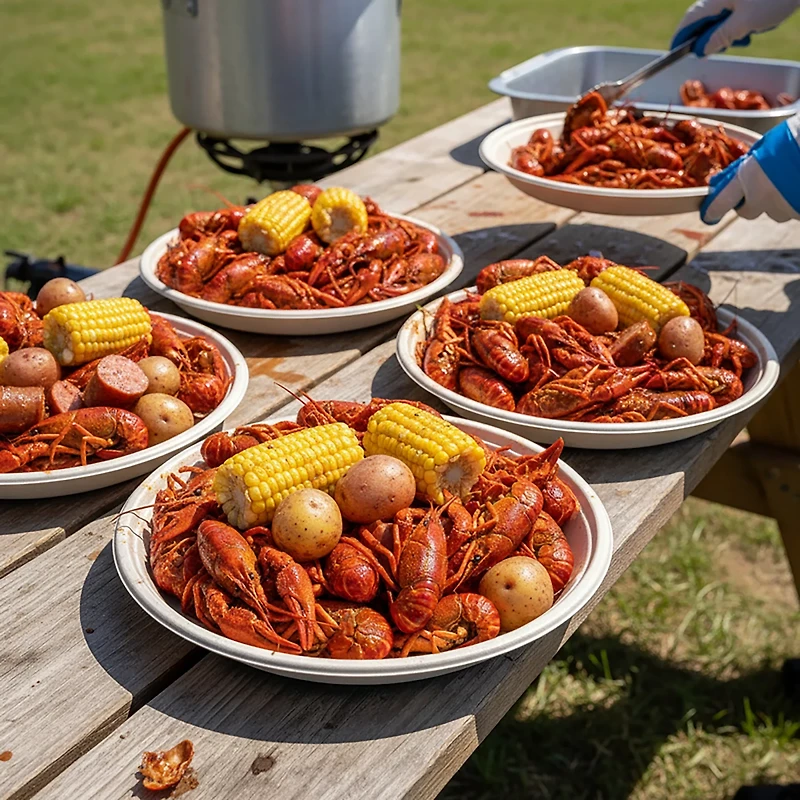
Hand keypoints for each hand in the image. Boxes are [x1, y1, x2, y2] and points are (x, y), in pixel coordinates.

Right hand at [671, 0, 798, 55]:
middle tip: (723, 48)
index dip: (680, 39)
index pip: (689, 21)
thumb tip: (700, 50)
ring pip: (721, 19)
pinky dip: (741, 24)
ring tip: (747, 35)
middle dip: (711, 38)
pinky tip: (755, 26)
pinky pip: (736, 13)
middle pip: (705, 21)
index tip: (674, 55)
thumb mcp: (745, 23)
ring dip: (729, 32)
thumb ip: (719, 37)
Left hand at [701, 115, 799, 223]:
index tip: (709, 215)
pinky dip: (796, 201)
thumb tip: (735, 177)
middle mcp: (764, 197)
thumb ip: (750, 166)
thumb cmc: (798, 134)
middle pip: (747, 212)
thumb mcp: (767, 144)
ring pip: (775, 211)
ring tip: (791, 178)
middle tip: (761, 186)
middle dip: (751, 202)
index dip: (712, 210)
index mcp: (749, 177)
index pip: (720, 203)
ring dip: (778, 201)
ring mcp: (785, 207)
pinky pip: (795, 211)